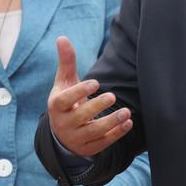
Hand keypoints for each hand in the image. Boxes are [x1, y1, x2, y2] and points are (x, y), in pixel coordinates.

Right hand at [47, 36, 132, 156]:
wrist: (62, 132)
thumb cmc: (66, 100)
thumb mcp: (64, 82)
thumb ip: (66, 61)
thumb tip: (62, 37)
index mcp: (57, 106)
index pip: (66, 100)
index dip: (80, 91)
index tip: (96, 83)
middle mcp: (64, 124)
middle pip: (81, 116)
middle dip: (97, 107)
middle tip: (112, 95)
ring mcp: (76, 138)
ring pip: (94, 132)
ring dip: (111, 122)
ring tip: (126, 111)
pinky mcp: (89, 148)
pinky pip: (104, 142)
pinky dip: (117, 133)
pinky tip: (128, 122)